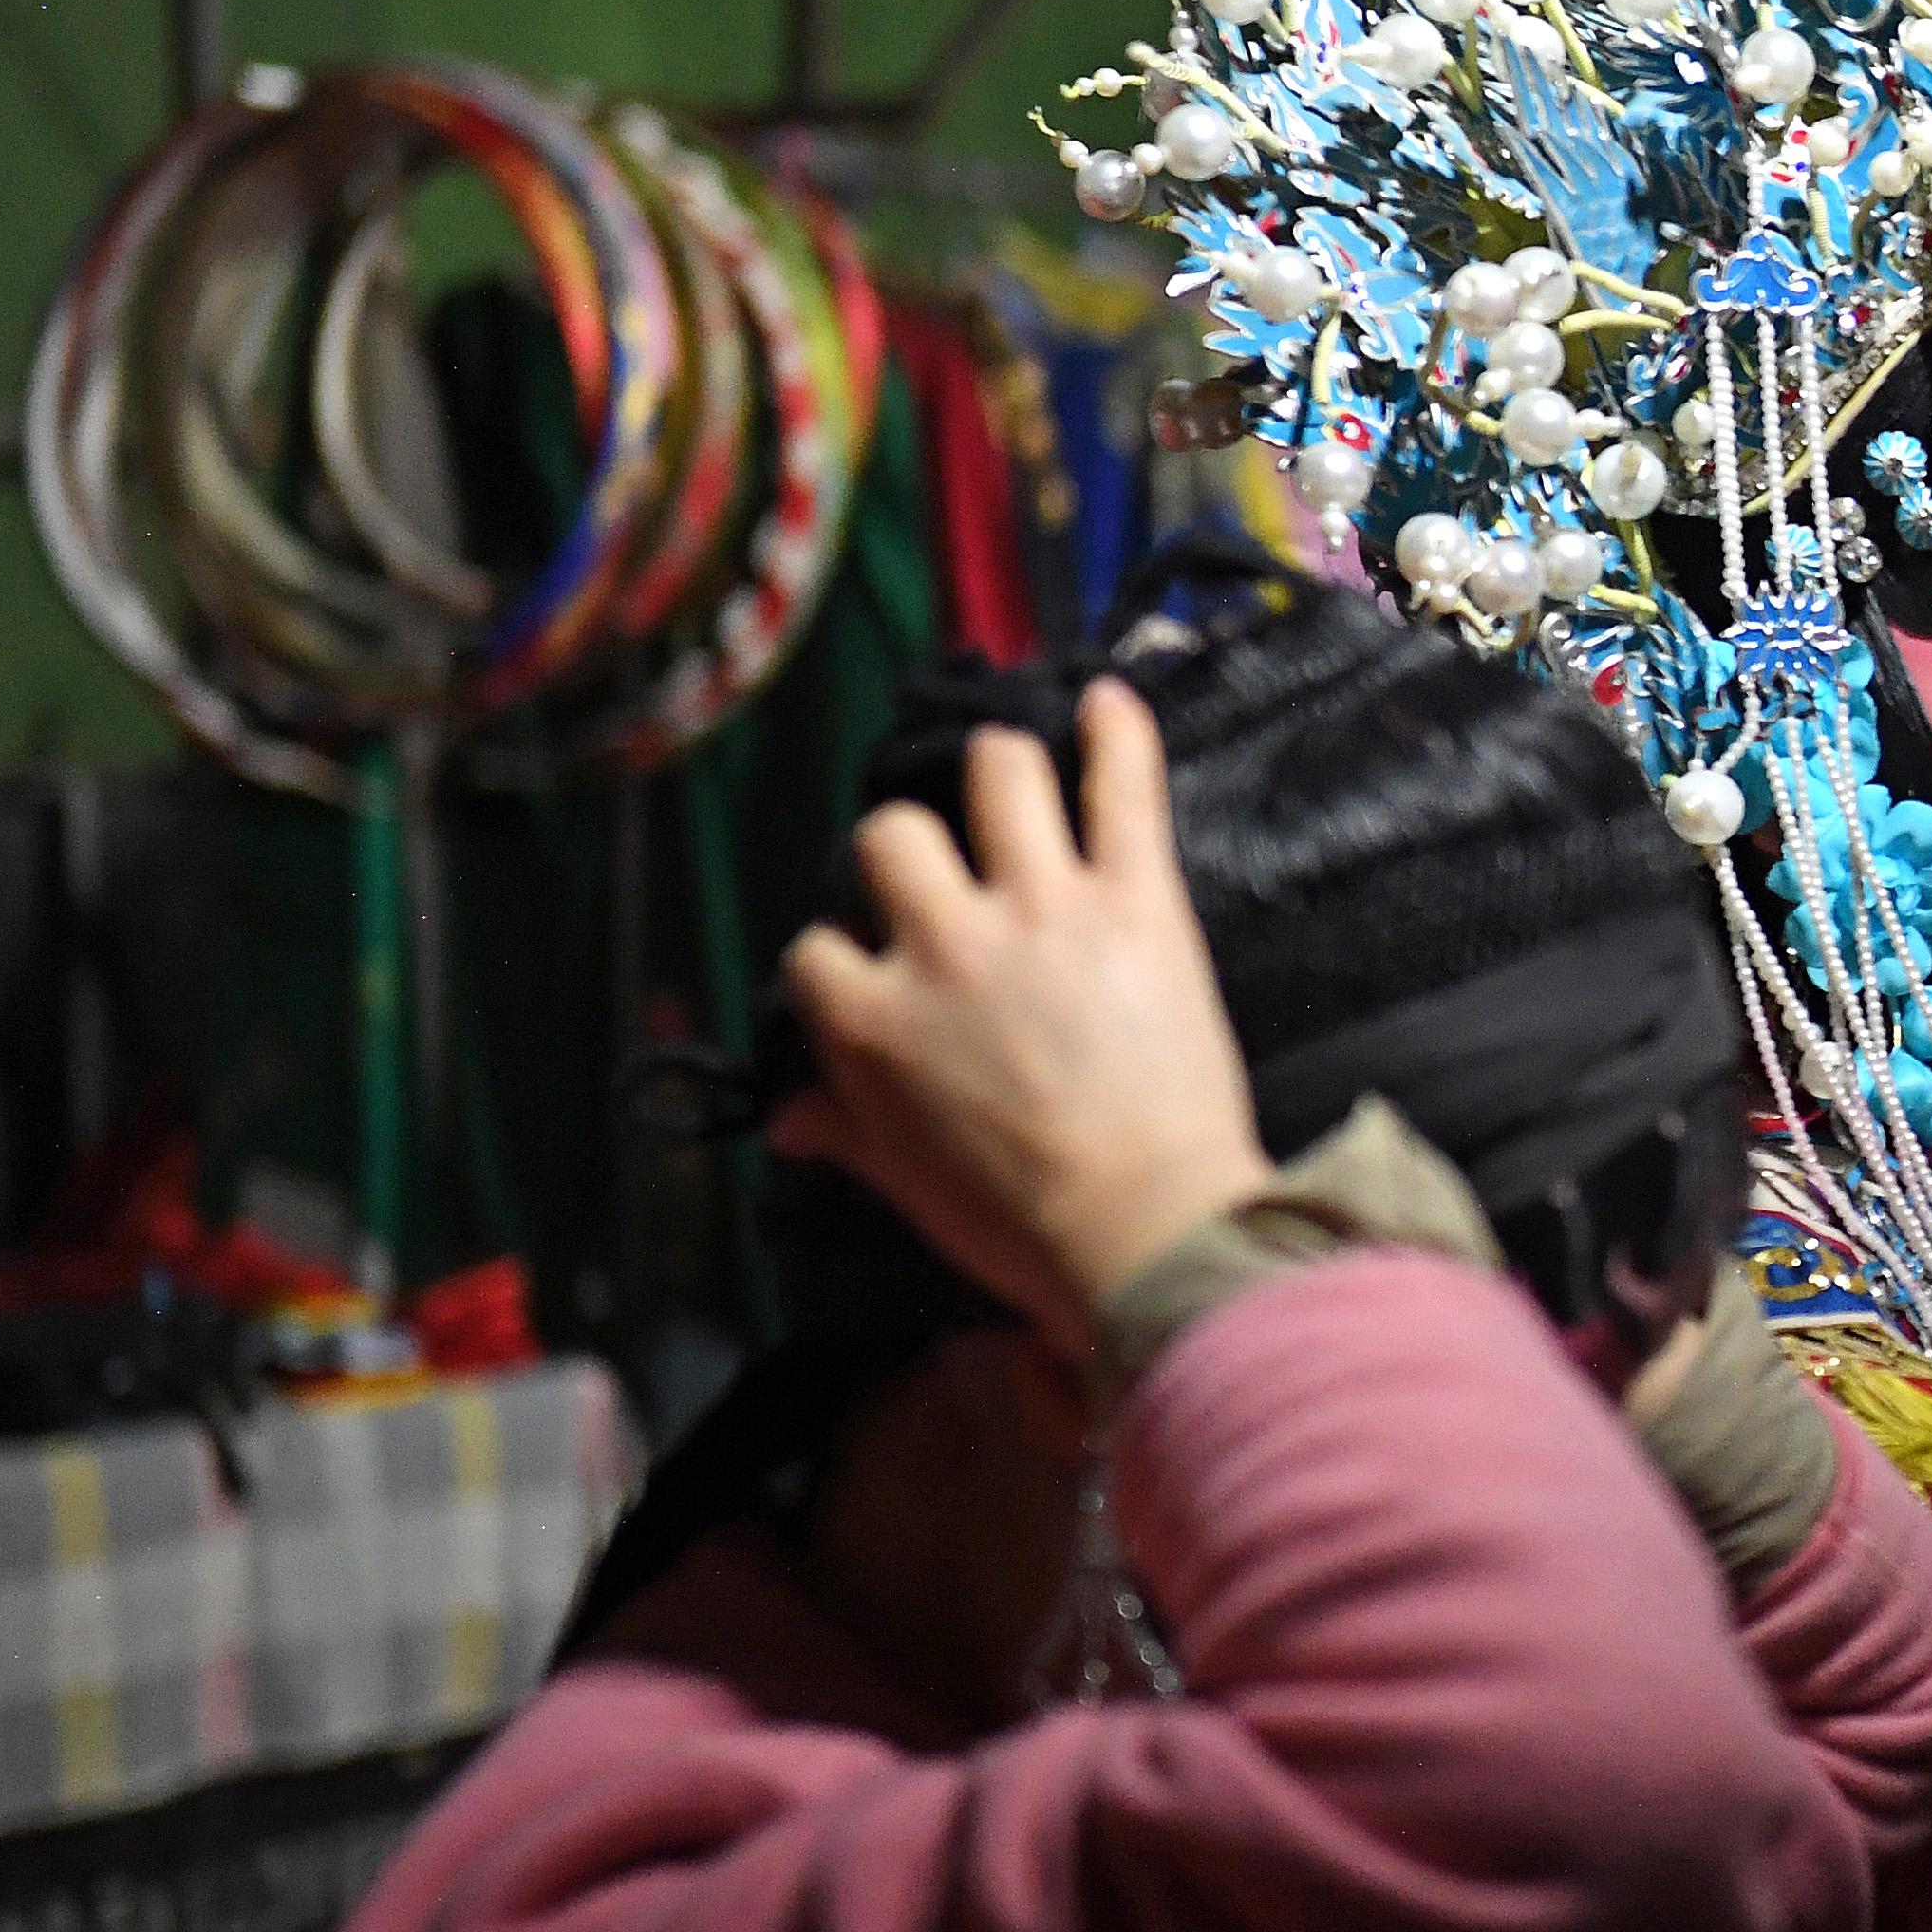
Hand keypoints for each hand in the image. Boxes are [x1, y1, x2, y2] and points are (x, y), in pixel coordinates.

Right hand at [767, 681, 1267, 1357]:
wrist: (1146, 1235)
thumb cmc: (1019, 1226)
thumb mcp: (904, 1184)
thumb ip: (844, 1129)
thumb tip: (784, 1116)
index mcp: (870, 1020)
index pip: (818, 947)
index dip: (845, 956)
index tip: (877, 971)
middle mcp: (941, 943)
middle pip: (893, 837)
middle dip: (909, 849)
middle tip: (947, 869)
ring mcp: (1041, 909)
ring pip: (997, 776)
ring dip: (1000, 766)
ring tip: (1013, 771)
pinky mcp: (1135, 901)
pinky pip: (1121, 788)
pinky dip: (1121, 733)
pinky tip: (1111, 696)